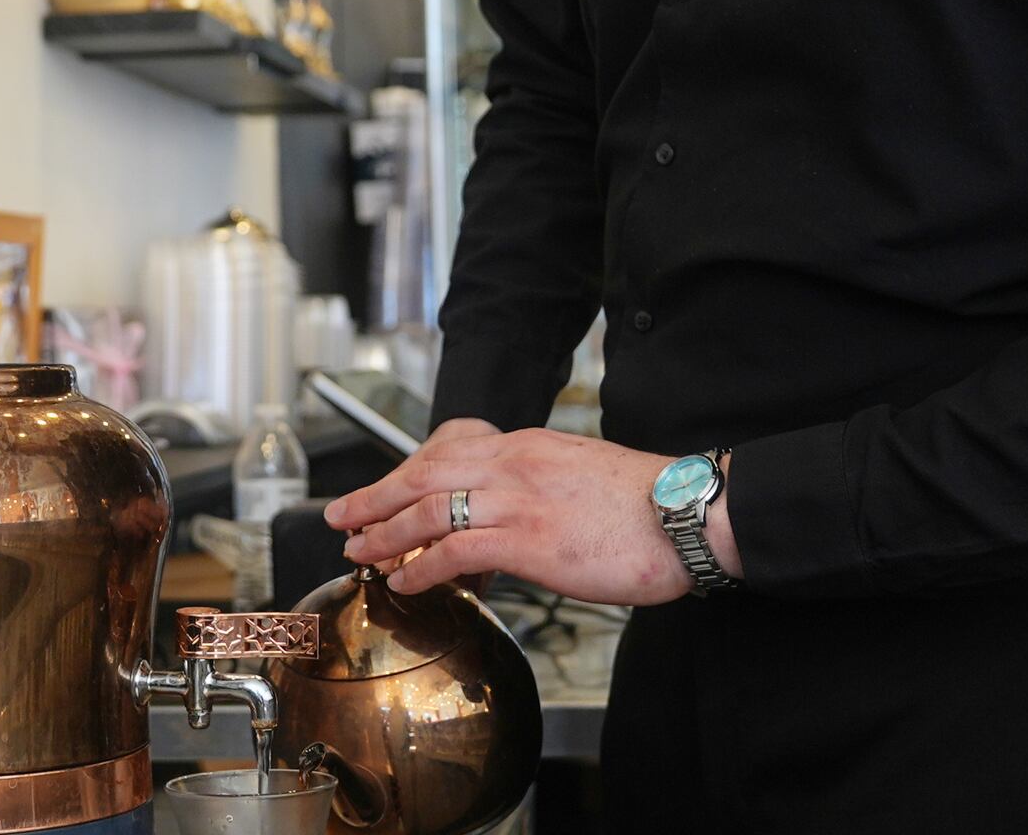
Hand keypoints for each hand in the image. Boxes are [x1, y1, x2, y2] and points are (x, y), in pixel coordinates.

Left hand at [321, 421, 735, 604]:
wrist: (684, 514)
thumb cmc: (645, 504)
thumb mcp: (580, 477)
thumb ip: (540, 488)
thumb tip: (514, 518)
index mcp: (527, 446)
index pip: (448, 450)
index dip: (406, 472)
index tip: (383, 490)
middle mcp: (514, 464)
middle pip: (422, 472)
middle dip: (375, 496)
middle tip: (342, 516)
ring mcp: (517, 501)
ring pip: (428, 509)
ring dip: (384, 533)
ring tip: (358, 553)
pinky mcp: (527, 540)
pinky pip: (455, 550)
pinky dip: (421, 566)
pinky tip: (404, 581)